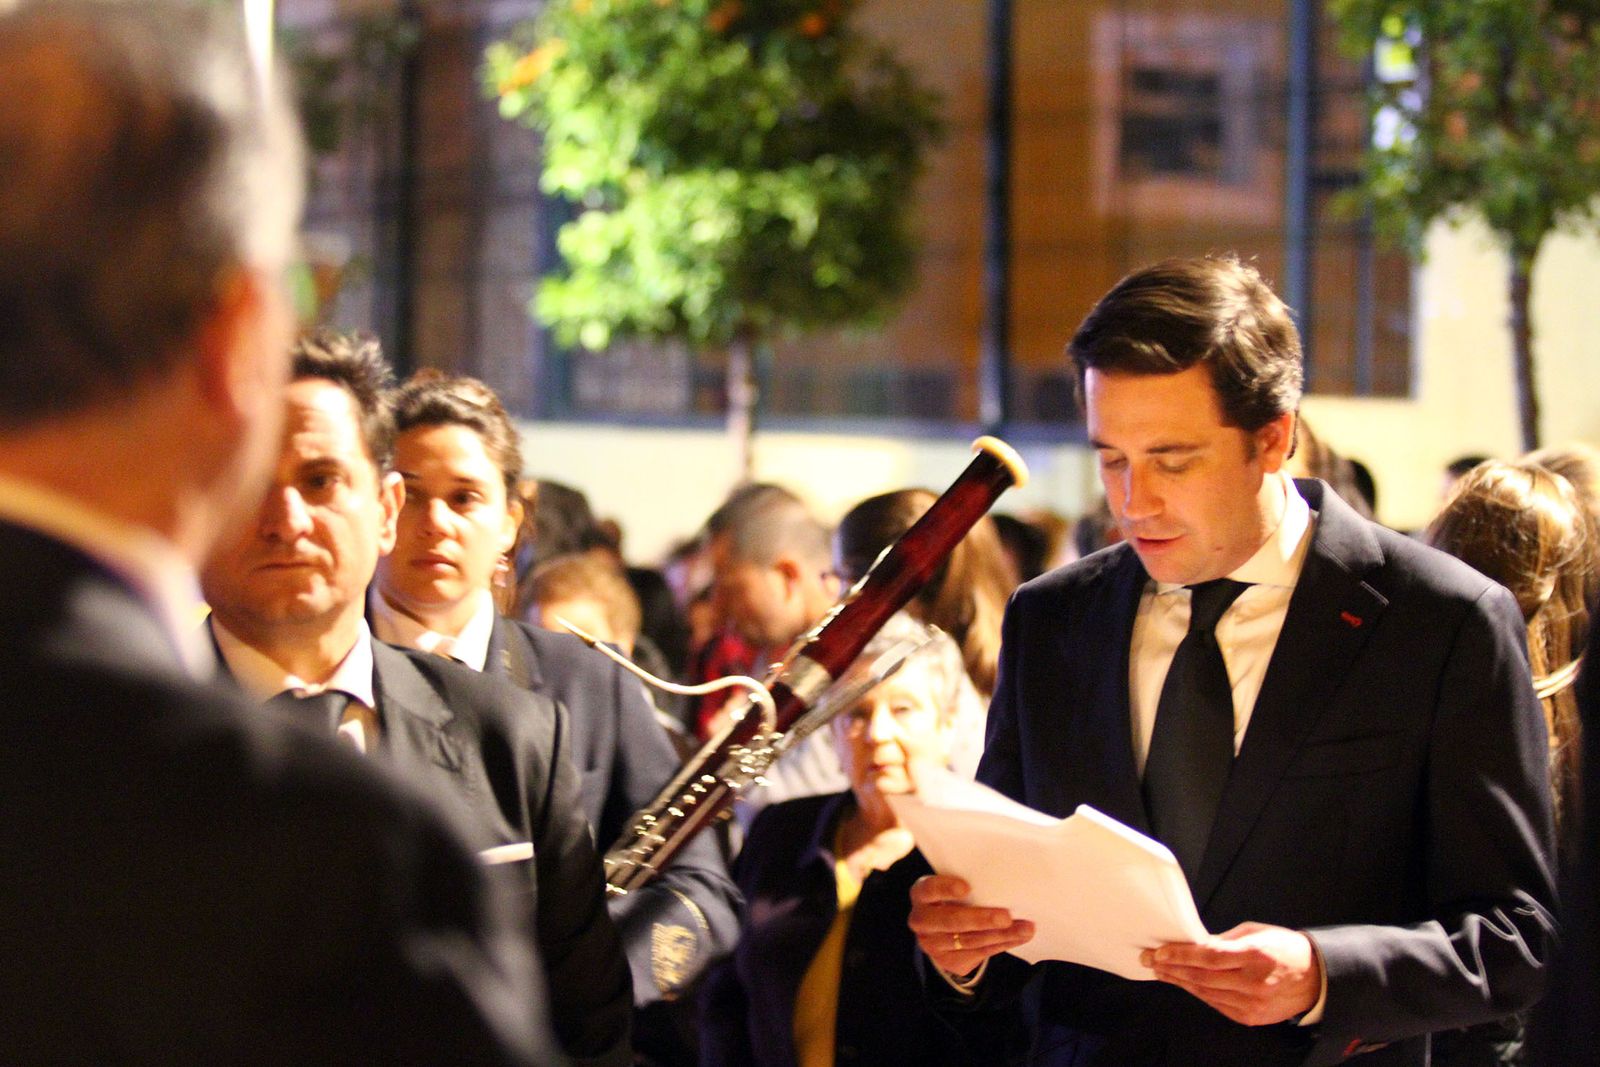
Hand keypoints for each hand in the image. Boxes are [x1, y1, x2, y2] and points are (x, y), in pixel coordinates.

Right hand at [908, 874, 1034, 977]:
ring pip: (969, 940)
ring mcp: (933, 944)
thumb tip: (1006, 880)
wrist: (942, 930)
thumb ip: (970, 885)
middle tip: (1005, 917)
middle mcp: (922, 920)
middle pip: (951, 921)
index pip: (929, 889)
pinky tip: (1019, 936)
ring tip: (1025, 928)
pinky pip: (979, 953)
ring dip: (1000, 935)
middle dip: (981, 919)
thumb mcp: (952, 887)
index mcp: (921, 894)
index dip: (946, 888)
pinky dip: (1003, 944)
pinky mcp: (948, 961)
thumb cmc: (954, 898)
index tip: (966, 887)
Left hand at [1141, 922, 1321, 1026]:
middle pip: (1201, 977)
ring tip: (1162, 972)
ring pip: (1205, 993)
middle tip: (1150, 961)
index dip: (1180, 955)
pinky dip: (1198, 994)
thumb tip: (1195, 944)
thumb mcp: (1256, 932)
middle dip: (1171, 968)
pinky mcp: (1251, 1017)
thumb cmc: (1286, 949)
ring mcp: (1252, 1003)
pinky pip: (1217, 1005)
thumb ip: (1224, 940)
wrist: (1315, 979)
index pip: (1208, 957)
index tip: (1159, 952)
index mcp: (1254, 955)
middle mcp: (1252, 982)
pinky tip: (1185, 984)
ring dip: (1180, 982)